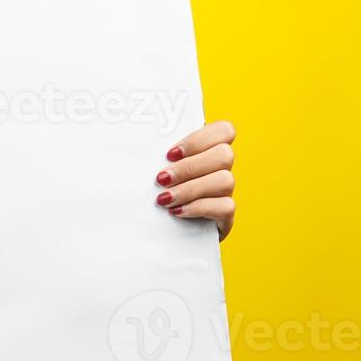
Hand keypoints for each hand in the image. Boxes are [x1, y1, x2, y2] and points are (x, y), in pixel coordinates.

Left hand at [154, 120, 236, 241]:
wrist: (157, 230)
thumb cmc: (151, 190)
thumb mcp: (153, 168)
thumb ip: (155, 154)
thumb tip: (134, 144)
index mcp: (207, 149)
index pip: (224, 130)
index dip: (199, 139)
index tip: (170, 154)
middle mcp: (221, 168)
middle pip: (224, 155)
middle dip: (189, 167)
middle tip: (161, 178)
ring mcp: (225, 192)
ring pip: (226, 180)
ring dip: (190, 189)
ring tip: (164, 199)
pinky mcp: (225, 216)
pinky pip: (226, 206)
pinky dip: (198, 207)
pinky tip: (176, 211)